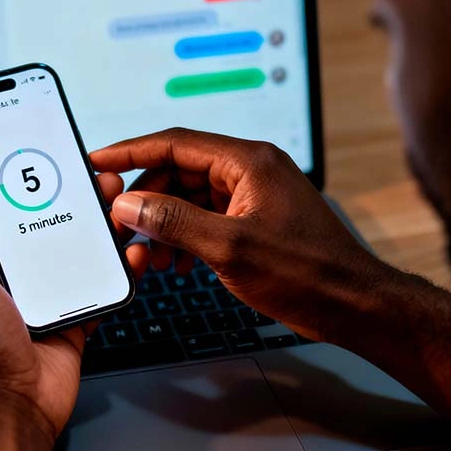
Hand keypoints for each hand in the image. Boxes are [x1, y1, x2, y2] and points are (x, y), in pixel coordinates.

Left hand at [0, 171, 147, 441]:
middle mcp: (6, 274)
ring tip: (117, 202)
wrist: (13, 407)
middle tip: (92, 175)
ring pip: (73, 247)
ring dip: (96, 225)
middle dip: (66, 196)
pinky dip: (117, 266)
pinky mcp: (71, 314)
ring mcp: (41, 294)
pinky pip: (97, 282)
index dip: (12, 181)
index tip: (34, 154)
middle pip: (40, 222)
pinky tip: (131, 249)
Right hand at [90, 128, 393, 341]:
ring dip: (162, 226)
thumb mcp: (229, 247)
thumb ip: (173, 221)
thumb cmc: (308, 273)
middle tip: (122, 231)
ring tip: (151, 258)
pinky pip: (203, 219)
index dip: (130, 152)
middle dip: (145, 202)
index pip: (174, 144)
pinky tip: (176, 264)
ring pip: (187, 199)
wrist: (353, 306)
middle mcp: (249, 171)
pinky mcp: (253, 221)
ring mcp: (252, 196)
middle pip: (176, 173)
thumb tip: (128, 203)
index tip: (97, 162)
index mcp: (248, 161)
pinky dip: (182, 238)